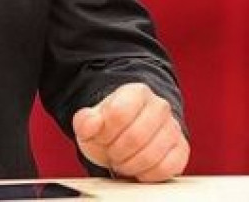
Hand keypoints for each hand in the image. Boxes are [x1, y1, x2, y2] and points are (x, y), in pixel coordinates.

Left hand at [73, 83, 189, 181]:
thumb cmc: (110, 127)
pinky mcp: (181, 150)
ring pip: (151, 155)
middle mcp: (159, 106)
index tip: (101, 138)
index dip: (105, 133)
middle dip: (117, 152)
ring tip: (122, 161)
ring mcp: (173, 128)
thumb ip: (85, 121)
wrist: (128, 134)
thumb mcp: (90, 122)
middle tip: (111, 154)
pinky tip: (138, 169)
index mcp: (135, 92)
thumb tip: (91, 123)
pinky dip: (147, 174)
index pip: (118, 113)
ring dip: (130, 165)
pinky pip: (166, 168)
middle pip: (135, 137)